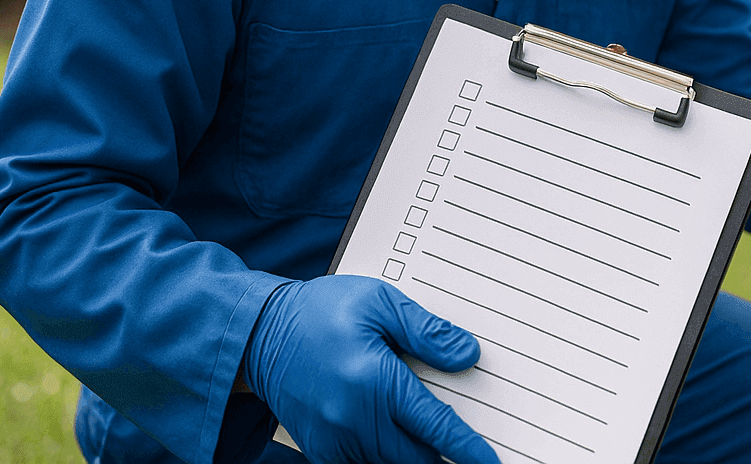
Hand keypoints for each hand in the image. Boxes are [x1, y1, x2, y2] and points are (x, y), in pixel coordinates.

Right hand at [244, 274, 500, 463]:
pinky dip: (385, 458)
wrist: (260, 333)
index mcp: (373, 381)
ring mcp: (333, 440)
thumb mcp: (379, 302)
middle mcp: (353, 419)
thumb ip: (426, 332)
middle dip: (443, 458)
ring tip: (433, 445)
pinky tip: (397, 441)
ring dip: (414, 457)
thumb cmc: (321, 312)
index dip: (467, 448)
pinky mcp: (320, 449)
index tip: (490, 461)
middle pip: (416, 457)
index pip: (435, 426)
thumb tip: (467, 355)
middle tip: (467, 451)